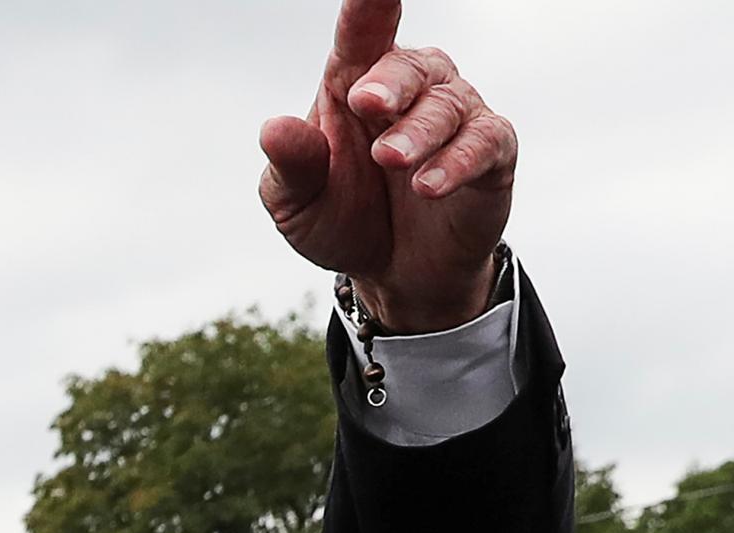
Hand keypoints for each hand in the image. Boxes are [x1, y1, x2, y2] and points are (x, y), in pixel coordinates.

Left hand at [259, 0, 515, 332]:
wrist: (392, 275)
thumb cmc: (340, 220)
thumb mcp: (297, 203)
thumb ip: (290, 167)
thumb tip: (272, 129)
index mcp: (353, 84)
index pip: (362, 31)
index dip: (369, 5)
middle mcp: (409, 91)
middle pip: (409, 64)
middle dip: (389, 80)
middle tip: (366, 103)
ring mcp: (454, 118)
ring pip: (446, 104)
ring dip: (417, 132)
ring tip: (391, 159)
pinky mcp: (491, 154)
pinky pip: (485, 141)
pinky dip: (457, 161)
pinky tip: (429, 185)